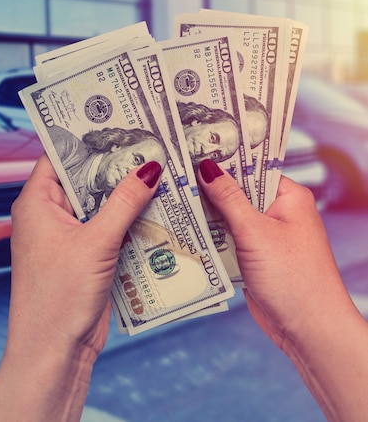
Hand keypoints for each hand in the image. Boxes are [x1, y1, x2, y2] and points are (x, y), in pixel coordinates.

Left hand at [0, 154, 161, 421]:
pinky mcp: (85, 254)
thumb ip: (124, 202)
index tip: (119, 123)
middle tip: (150, 144)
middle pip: (85, 178)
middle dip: (116, 166)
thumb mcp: (96, 242)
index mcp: (37, 201)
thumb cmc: (58, 297)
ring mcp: (68, 235)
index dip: (88, 139)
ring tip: (160, 171)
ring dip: (126, 194)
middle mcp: (50, 213)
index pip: (60, 155)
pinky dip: (128, 219)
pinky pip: (108, 227)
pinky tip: (157, 208)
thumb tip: (150, 168)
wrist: (55, 351)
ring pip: (100, 204)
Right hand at [197, 160, 367, 421]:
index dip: (222, 160)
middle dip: (209, 187)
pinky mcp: (253, 255)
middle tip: (174, 175)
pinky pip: (227, 237)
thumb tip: (208, 167)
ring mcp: (265, 235)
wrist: (308, 331)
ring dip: (206, 213)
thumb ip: (229, 199)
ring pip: (229, 215)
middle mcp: (277, 211)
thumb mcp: (255, 232)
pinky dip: (210, 234)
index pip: (250, 168)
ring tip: (172, 197)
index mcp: (288, 196)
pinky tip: (185, 227)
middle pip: (236, 191)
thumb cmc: (295, 279)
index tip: (191, 151)